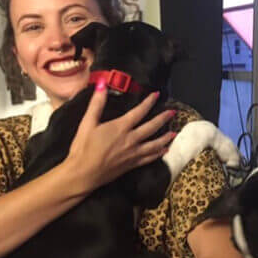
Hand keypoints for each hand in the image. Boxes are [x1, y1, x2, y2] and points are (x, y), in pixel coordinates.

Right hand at [65, 79, 175, 193]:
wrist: (83, 173)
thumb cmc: (83, 148)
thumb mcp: (87, 123)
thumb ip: (96, 103)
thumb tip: (102, 84)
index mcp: (120, 127)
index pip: (139, 112)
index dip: (149, 102)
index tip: (157, 95)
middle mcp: (130, 140)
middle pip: (151, 127)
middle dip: (163, 118)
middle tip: (173, 112)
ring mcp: (132, 154)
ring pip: (154, 145)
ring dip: (165, 138)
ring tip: (174, 133)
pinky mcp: (131, 165)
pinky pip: (149, 158)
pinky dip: (158, 154)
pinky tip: (163, 152)